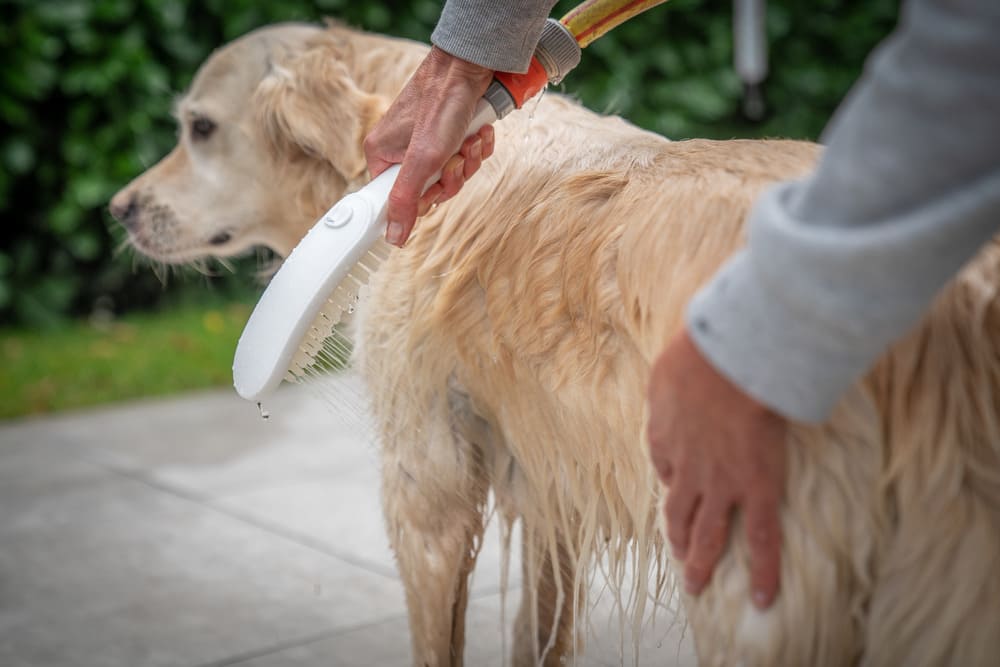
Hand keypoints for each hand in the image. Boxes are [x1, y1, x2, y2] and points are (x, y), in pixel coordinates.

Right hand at [363, 46, 495, 246]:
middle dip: (453, 176)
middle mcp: (401, 150)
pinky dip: (476, 147)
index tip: (435, 186)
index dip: (424, 199)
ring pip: (452, 174)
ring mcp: (426, 142)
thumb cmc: (441, 105)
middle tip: (456, 157)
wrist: (468, 66)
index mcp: (382, 156)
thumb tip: (393, 239)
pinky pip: (465, 156)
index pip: (400, 201)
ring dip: (468, 160)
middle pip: (431, 190)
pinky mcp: (449, 133)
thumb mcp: (422, 160)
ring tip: (469, 139)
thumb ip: (405, 201)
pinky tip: (479, 132)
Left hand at [646, 328, 786, 608]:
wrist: (731, 359)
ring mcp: (720, 484)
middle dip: (678, 540)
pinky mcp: (756, 488)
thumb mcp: (666, 369)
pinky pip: (761, 540)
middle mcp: (687, 469)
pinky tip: (763, 597)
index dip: (672, 482)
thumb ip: (669, 385)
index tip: (678, 487)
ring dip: (701, 563)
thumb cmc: (698, 354)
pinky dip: (763, 572)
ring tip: (698, 585)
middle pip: (678, 514)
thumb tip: (672, 384)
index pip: (665, 467)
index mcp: (664, 436)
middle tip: (680, 561)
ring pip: (707, 534)